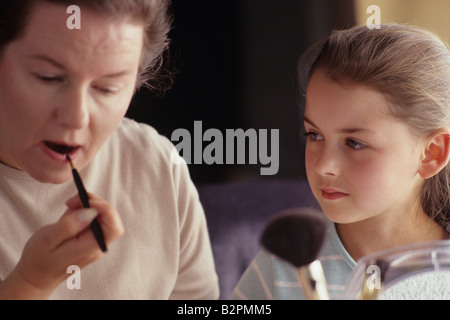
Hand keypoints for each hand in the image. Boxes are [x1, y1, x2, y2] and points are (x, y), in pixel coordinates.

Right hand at [0, 193, 123, 298]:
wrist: (36, 277)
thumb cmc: (38, 259)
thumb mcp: (47, 240)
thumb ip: (69, 226)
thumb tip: (91, 212)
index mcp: (89, 248)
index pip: (114, 228)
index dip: (106, 209)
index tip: (86, 201)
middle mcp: (97, 246)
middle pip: (110, 218)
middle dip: (94, 203)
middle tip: (72, 202)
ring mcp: (95, 243)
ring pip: (103, 216)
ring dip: (88, 206)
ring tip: (68, 208)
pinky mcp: (91, 239)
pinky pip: (95, 220)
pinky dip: (84, 211)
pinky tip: (70, 215)